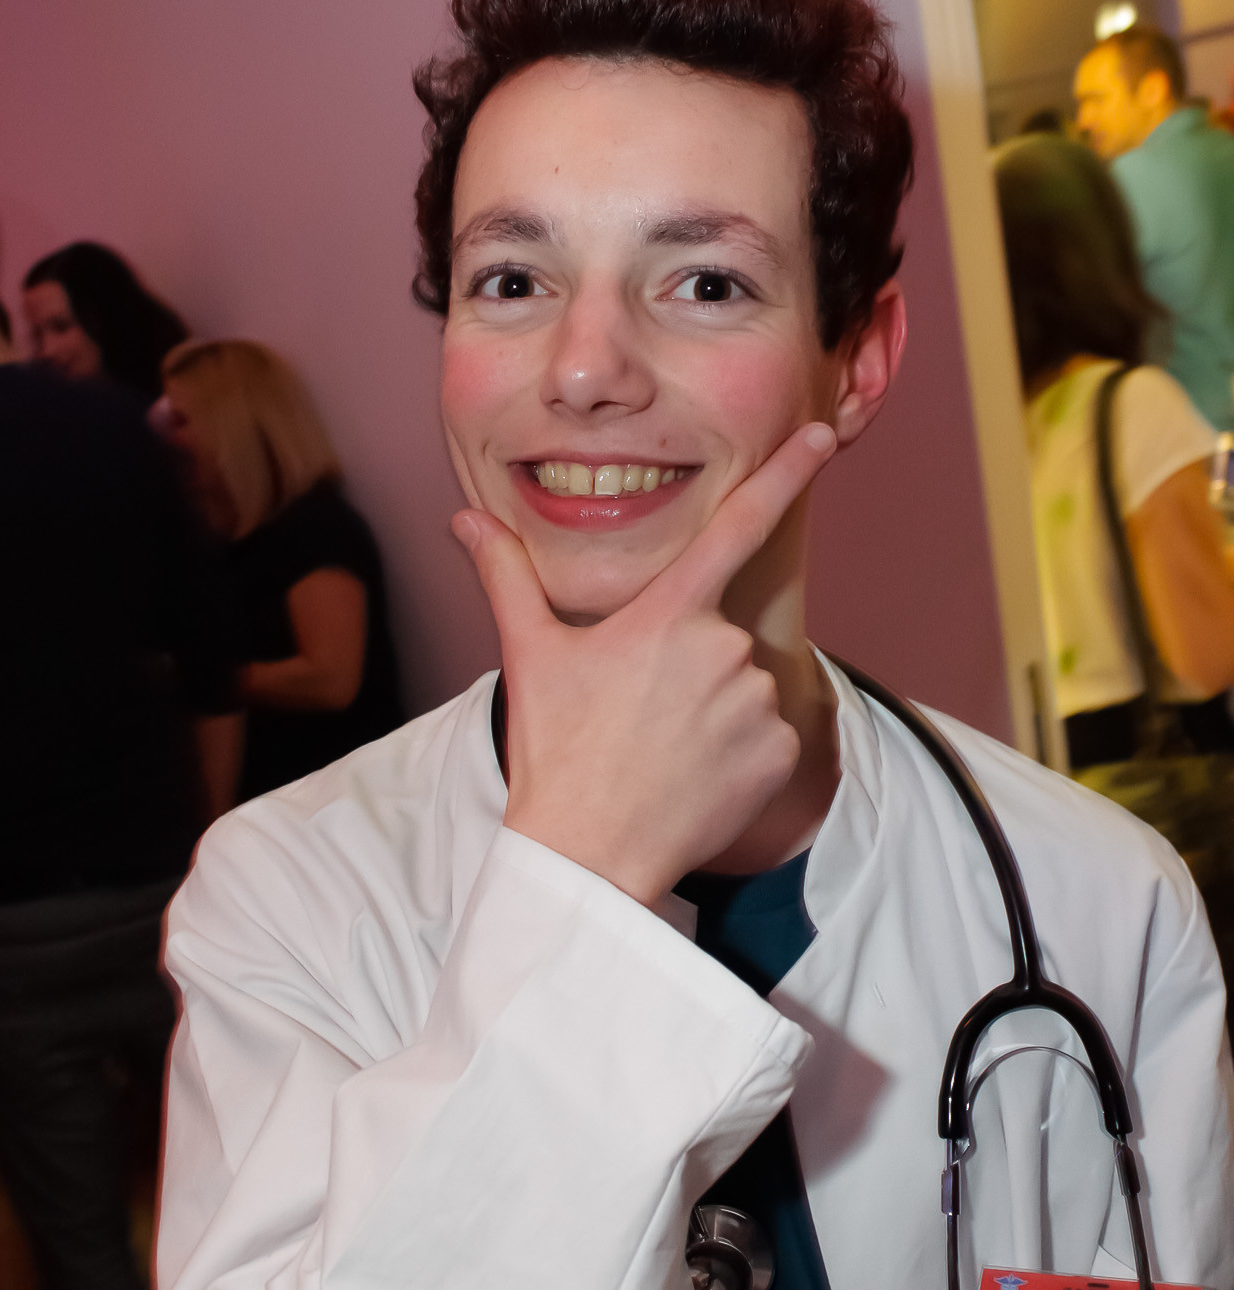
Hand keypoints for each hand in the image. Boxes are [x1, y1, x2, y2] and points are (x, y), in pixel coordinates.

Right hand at [452, 423, 836, 903]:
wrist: (588, 854)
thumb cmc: (556, 752)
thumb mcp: (530, 656)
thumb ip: (508, 576)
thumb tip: (466, 518)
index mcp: (668, 614)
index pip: (737, 525)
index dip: (786, 473)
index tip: (824, 435)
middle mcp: (722, 648)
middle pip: (719, 636)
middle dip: (686, 665)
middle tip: (636, 715)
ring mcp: (755, 703)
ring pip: (743, 688)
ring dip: (712, 711)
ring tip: (659, 752)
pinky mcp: (778, 753)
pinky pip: (766, 737)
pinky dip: (737, 754)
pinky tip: (692, 778)